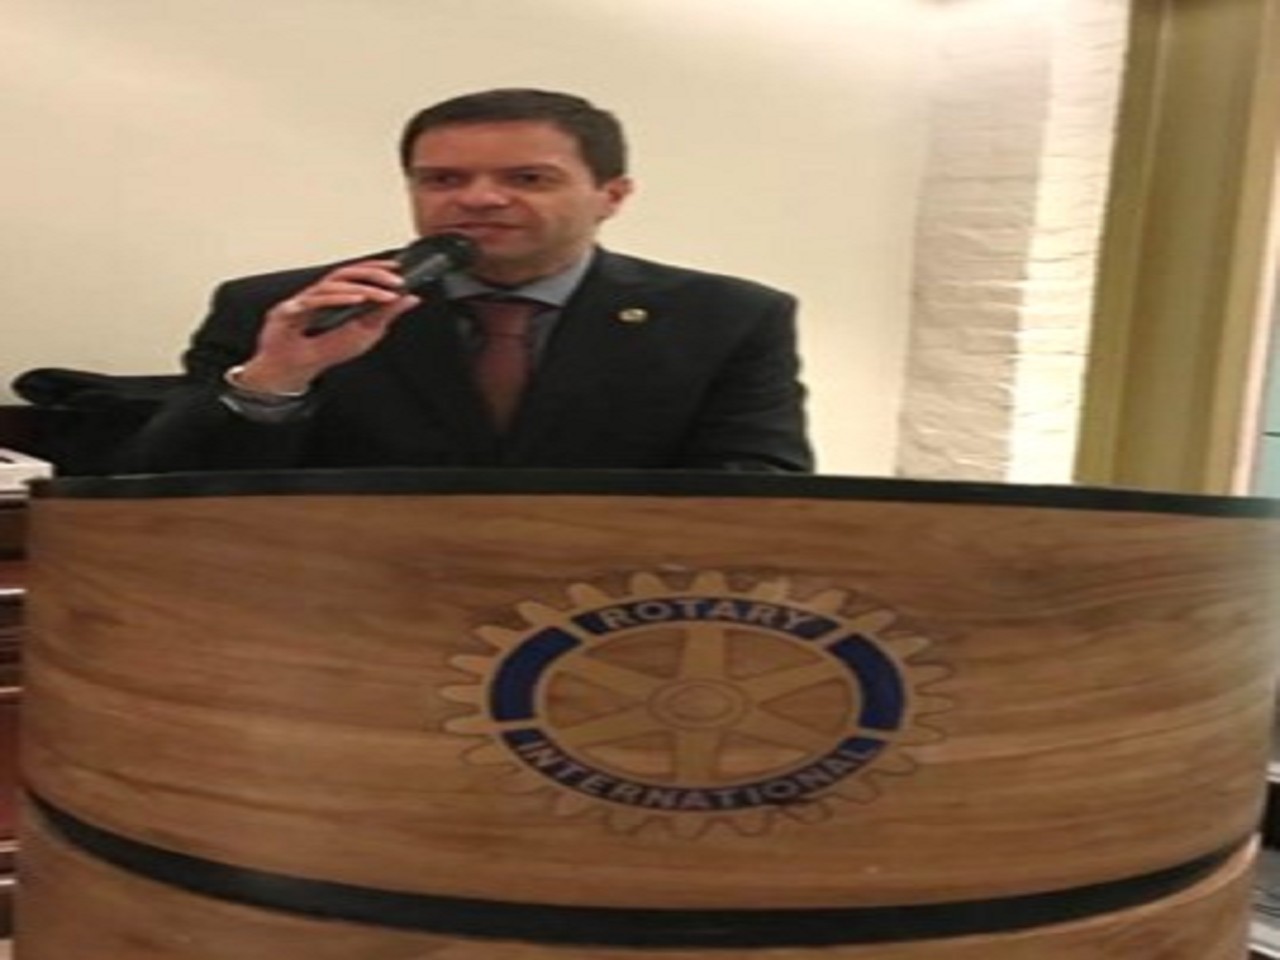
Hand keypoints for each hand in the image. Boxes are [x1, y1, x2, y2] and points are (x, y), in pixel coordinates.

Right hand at [233, 260, 422, 393]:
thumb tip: (411, 298)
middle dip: (369, 275)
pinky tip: (337, 304)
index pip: (358, 275)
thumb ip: (386, 314)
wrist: (297, 369)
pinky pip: (304, 304)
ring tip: (368, 296)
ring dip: (350, 291)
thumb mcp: (365, 332)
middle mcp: (320, 294)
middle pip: (343, 274)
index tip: (398, 269)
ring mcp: (302, 301)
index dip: (377, 268)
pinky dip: (321, 302)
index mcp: (338, 296)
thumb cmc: (328, 348)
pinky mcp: (286, 313)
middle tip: (392, 281)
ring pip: (326, 287)